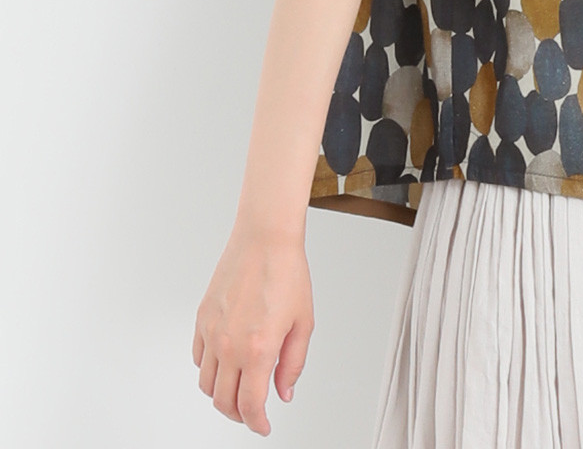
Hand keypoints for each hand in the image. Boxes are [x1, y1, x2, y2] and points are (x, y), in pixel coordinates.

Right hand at [193, 224, 314, 434]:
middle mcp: (229, 345)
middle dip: (239, 414)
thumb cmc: (287, 272)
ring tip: (238, 390)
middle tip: (252, 412)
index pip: (250, 405)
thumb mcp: (303, 322)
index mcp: (258, 349)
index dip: (257, 423)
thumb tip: (284, 392)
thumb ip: (293, 363)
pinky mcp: (201, 318)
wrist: (265, 238)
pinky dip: (208, 369)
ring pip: (206, 384)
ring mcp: (211, 332)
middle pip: (223, 401)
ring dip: (221, 395)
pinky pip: (197, 357)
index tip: (263, 426)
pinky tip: (224, 363)